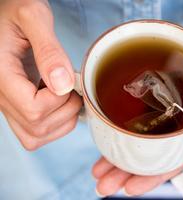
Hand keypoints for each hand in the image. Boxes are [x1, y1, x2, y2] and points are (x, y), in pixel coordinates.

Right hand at [0, 0, 81, 149]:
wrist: (4, 13)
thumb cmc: (15, 9)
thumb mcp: (33, 17)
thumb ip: (48, 50)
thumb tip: (63, 85)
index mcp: (1, 74)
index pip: (33, 110)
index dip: (59, 100)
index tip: (68, 79)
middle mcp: (1, 95)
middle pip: (37, 128)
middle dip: (65, 110)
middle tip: (71, 87)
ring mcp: (7, 103)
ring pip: (36, 136)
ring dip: (62, 121)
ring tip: (66, 95)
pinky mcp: (16, 105)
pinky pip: (35, 132)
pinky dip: (56, 124)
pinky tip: (60, 102)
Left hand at [92, 0, 182, 196]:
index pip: (174, 159)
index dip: (153, 177)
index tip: (130, 189)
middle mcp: (180, 117)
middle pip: (150, 150)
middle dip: (127, 169)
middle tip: (103, 183)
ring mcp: (167, 99)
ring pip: (138, 130)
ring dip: (117, 148)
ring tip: (97, 166)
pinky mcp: (158, 80)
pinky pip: (137, 100)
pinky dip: (120, 115)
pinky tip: (103, 126)